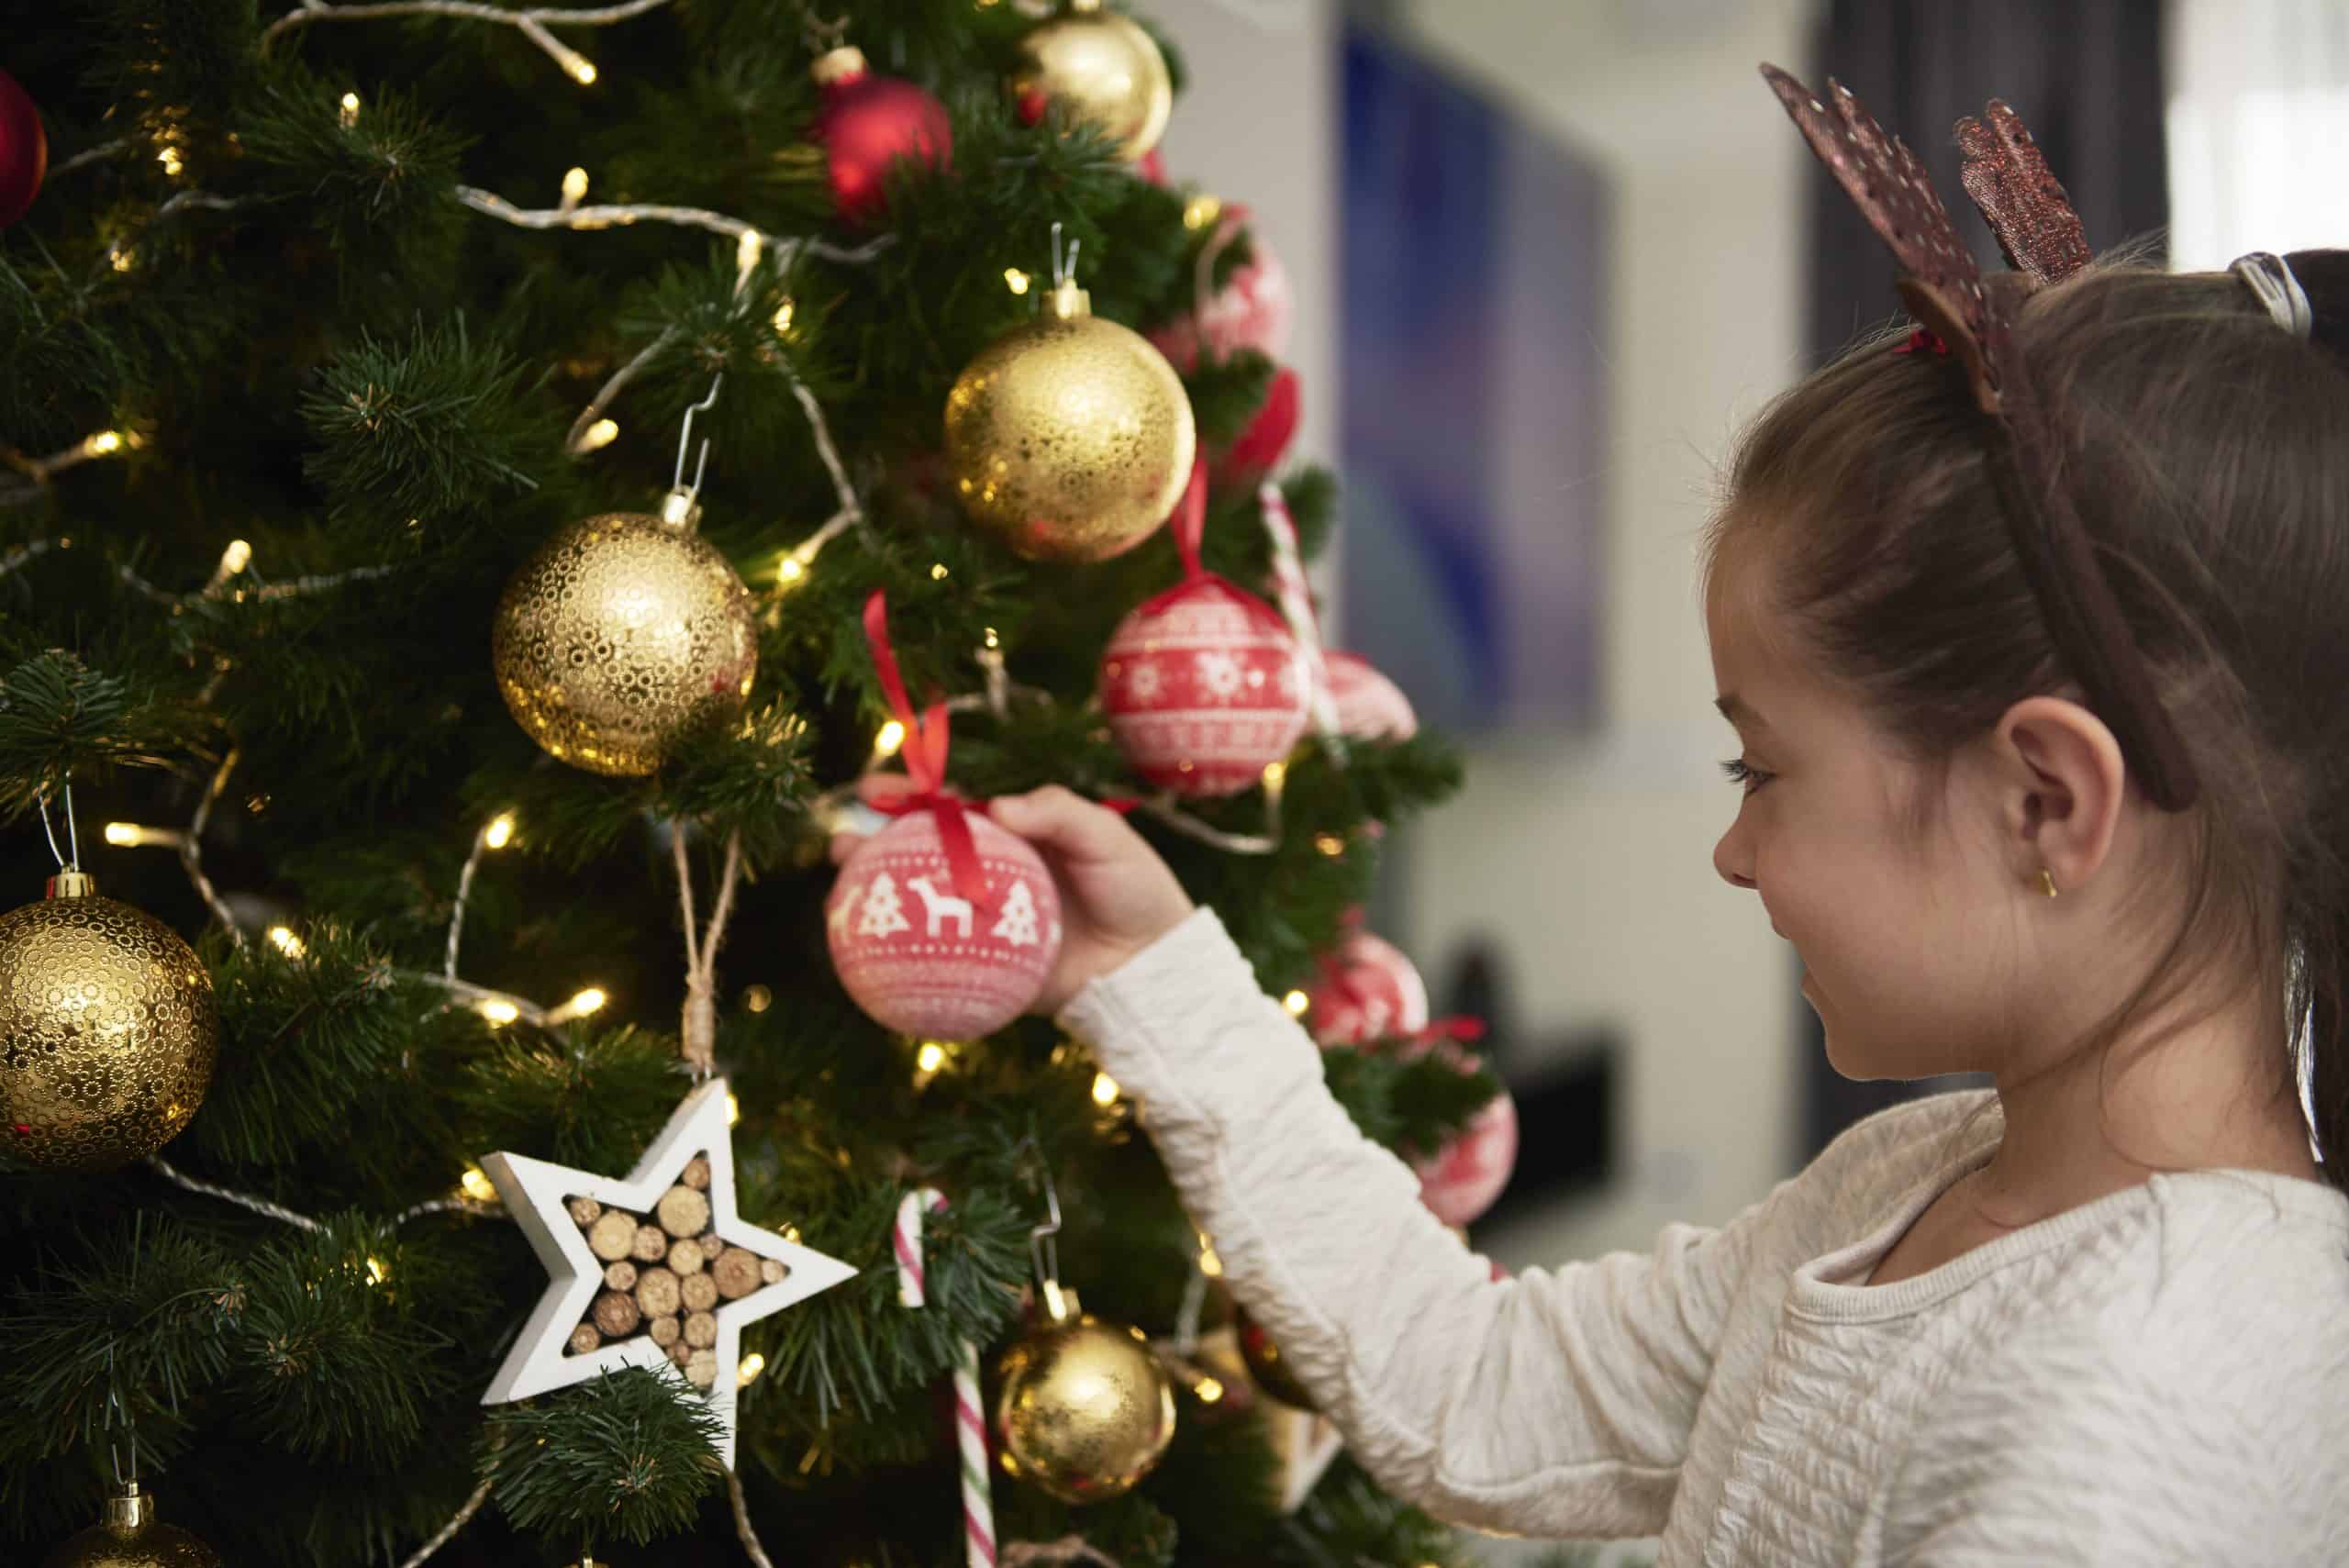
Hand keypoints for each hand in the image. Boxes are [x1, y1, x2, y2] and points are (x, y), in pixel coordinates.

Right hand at [829, 780, 1193, 1013]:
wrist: (1154, 965)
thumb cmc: (1135, 888)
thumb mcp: (1105, 837)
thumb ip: (1057, 812)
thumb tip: (999, 807)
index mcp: (1010, 834)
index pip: (949, 808)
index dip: (909, 795)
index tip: (873, 788)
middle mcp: (988, 875)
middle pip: (917, 857)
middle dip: (870, 848)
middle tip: (842, 845)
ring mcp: (982, 923)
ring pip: (918, 909)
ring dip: (875, 903)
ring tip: (840, 899)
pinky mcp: (986, 969)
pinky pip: (938, 962)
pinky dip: (902, 960)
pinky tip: (870, 961)